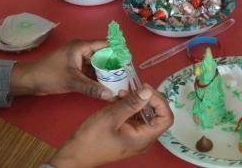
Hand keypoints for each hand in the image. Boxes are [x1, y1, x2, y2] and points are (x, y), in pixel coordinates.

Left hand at [9, 39, 120, 100]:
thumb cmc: (49, 75)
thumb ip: (92, 88)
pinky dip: (97, 78)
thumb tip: (110, 95)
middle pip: (103, 55)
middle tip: (127, 76)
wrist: (29, 81)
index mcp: (81, 46)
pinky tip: (107, 87)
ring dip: (106, 73)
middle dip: (114, 65)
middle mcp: (82, 51)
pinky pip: (90, 72)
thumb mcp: (72, 81)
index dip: (118, 52)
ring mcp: (78, 60)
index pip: (105, 45)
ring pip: (97, 65)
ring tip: (120, 83)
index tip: (129, 63)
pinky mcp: (75, 69)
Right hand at [49, 84, 173, 166]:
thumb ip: (131, 103)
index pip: (166, 118)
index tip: (146, 90)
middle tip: (134, 87)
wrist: (75, 154)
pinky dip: (129, 107)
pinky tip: (117, 99)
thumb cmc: (93, 138)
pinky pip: (134, 118)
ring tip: (122, 93)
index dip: (160, 101)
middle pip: (157, 115)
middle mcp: (144, 139)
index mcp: (144, 138)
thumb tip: (148, 91)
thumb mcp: (111, 117)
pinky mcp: (127, 134)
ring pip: (145, 115)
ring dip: (136, 102)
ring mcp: (136, 137)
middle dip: (147, 99)